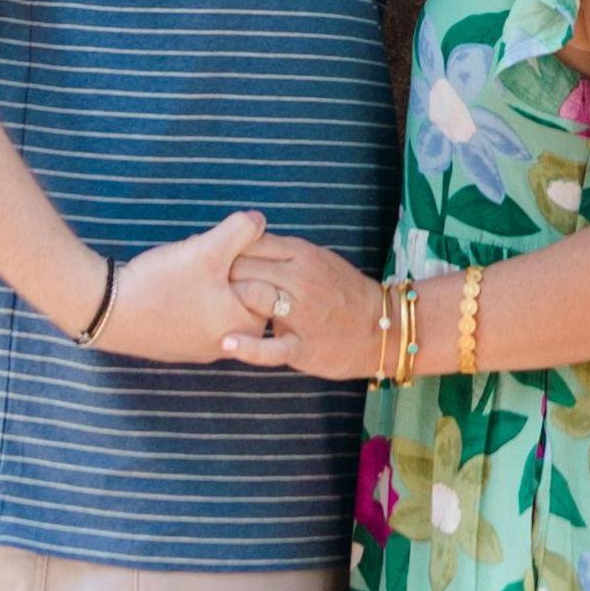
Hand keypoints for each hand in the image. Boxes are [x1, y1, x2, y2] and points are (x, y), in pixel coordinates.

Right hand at [87, 210, 269, 363]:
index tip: (215, 256)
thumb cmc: (161, 283)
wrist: (105, 311)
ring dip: (205, 284)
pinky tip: (165, 286)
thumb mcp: (208, 249)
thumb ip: (241, 230)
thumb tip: (260, 219)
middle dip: (225, 272)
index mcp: (246, 328)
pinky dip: (186, 299)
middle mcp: (228, 346)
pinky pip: (194, 317)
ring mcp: (200, 350)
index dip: (242, 260)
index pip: (266, 285)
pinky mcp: (176, 347)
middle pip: (241, 295)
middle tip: (196, 262)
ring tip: (179, 271)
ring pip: (216, 304)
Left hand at [221, 232, 384, 378]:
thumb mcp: (319, 260)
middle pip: (244, 267)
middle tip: (206, 289)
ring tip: (215, 311)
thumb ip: (283, 253)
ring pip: (252, 297)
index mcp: (303, 254)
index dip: (226, 252)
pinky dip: (247, 346)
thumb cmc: (345, 294)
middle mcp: (301, 279)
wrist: (383, 329)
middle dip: (221, 277)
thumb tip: (244, 243)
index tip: (213, 263)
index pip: (250, 242)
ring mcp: (303, 313)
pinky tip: (227, 342)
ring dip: (228, 303)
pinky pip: (269, 347)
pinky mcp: (304, 347)